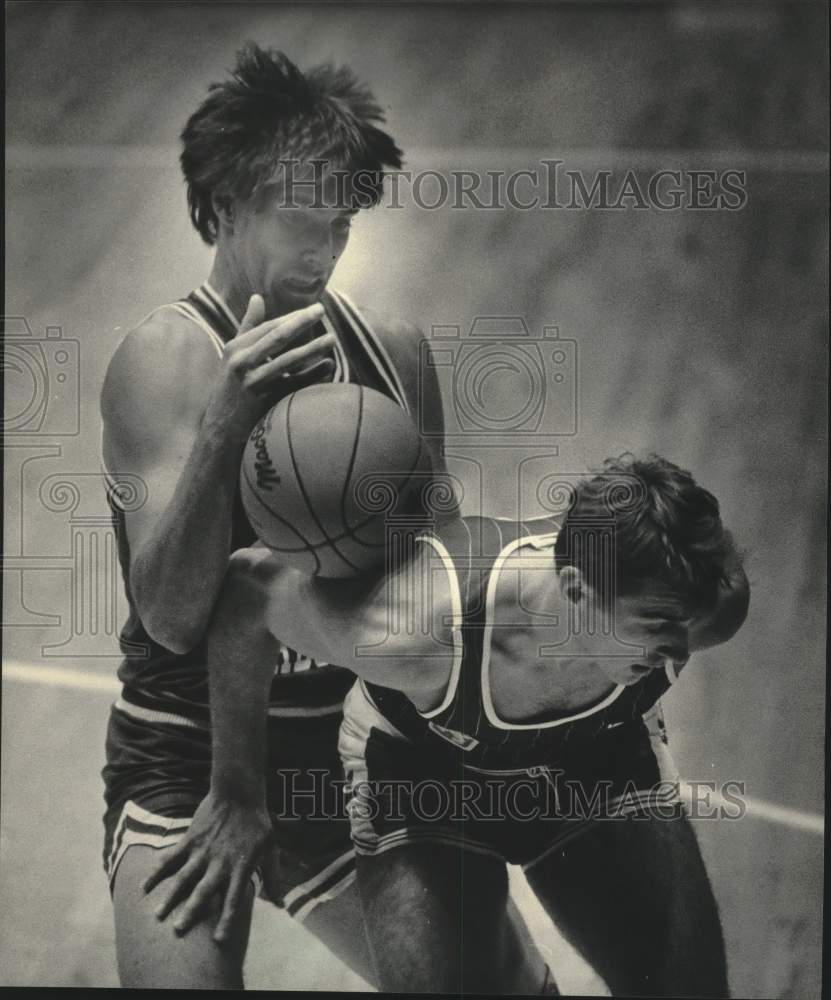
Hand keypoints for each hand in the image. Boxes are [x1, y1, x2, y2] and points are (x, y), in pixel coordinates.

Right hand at [142, 791, 273, 940]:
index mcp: (242, 866)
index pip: (234, 898)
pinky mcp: (190, 839)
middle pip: (204, 891)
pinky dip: (157, 871)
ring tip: (158, 914)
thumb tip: (282, 905)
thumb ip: (273, 878)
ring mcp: (203, 850)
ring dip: (170, 896)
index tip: (218, 940)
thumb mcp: (271, 849)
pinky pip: (172, 858)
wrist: (239, 792)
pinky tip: (145, 886)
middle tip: (178, 929)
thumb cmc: (257, 823)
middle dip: (191, 911)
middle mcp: (221, 862)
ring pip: (184, 877)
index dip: (227, 919)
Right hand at [204, 294, 336, 443]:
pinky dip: (312, 374)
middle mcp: (242, 362)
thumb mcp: (234, 355)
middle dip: (301, 323)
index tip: (314, 309)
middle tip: (322, 311)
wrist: (222, 426)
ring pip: (288, 360)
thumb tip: (257, 297)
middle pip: (278, 338)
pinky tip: (328, 365)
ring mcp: (253, 382)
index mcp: (236, 348)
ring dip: (312, 348)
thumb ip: (248, 327)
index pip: (269, 327)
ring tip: (331, 339)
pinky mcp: (264, 400)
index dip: (293, 317)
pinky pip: (294, 384)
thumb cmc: (232, 386)